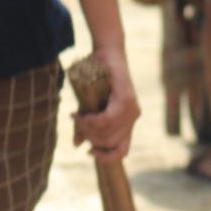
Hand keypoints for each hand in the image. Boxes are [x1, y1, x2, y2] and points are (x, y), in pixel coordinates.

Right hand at [73, 46, 139, 162]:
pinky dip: (92, 120)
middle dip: (90, 138)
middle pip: (110, 143)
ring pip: (107, 132)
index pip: (122, 151)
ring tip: (76, 116)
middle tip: (77, 123)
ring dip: (87, 128)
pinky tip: (83, 114)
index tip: (89, 152)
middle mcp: (133, 117)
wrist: (107, 53)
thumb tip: (77, 145)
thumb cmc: (98, 79)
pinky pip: (108, 119)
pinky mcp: (126, 98)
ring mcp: (132, 108)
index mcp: (128, 123)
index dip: (106, 157)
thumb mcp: (90, 107)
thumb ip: (87, 126)